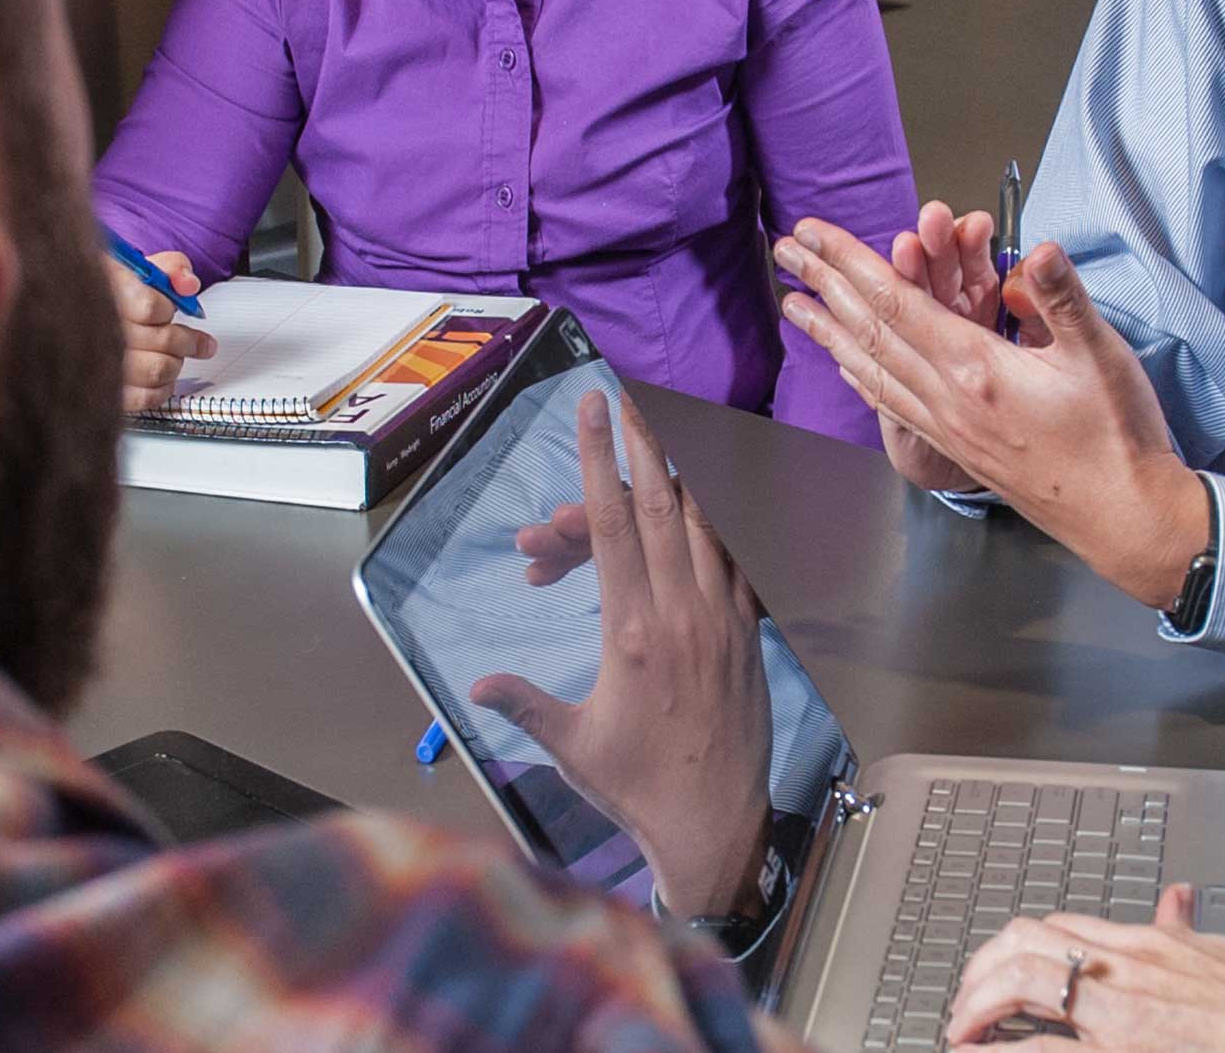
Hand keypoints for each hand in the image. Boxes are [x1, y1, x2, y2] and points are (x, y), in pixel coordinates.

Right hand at [109, 248, 209, 413]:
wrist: (66, 316)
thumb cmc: (104, 293)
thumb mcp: (134, 266)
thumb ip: (168, 268)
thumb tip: (188, 284)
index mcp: (102, 290)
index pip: (150, 307)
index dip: (169, 309)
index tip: (173, 308)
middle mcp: (96, 328)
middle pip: (160, 340)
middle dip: (186, 341)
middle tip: (197, 342)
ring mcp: (95, 362)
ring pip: (156, 371)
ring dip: (175, 364)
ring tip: (176, 357)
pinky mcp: (101, 390)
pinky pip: (142, 398)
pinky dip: (161, 389)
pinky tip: (161, 378)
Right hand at [467, 393, 777, 920]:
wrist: (714, 824)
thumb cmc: (635, 788)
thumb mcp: (570, 746)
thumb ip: (524, 705)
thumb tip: (477, 685)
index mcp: (629, 632)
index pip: (610, 524)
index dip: (598, 460)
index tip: (592, 411)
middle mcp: (680, 613)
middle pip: (661, 504)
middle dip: (641, 444)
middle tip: (624, 399)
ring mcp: (721, 620)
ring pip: (703, 525)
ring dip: (678, 478)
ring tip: (662, 437)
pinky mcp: (747, 634)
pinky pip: (734, 562)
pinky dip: (716, 527)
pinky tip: (704, 507)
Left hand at [775, 222, 1206, 606]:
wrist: (1122, 518)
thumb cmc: (1115, 439)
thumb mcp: (1101, 355)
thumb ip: (1062, 299)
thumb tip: (1039, 249)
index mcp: (975, 370)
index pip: (895, 302)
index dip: (847, 261)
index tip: (810, 233)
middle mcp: (948, 400)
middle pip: (869, 332)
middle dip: (824, 285)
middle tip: (784, 253)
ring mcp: (948, 428)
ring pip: (871, 371)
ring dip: (829, 333)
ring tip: (794, 307)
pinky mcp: (958, 448)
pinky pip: (893, 406)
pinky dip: (862, 379)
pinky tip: (848, 370)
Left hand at [942, 885, 1224, 1050]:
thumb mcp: (1223, 949)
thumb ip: (1185, 928)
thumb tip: (1175, 900)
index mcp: (1145, 945)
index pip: (1059, 926)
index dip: (1017, 943)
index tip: (1000, 963)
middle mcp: (1122, 971)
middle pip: (1024, 946)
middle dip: (982, 969)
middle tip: (966, 1000)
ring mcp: (1116, 1014)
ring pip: (1021, 984)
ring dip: (978, 1003)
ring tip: (960, 1028)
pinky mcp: (1119, 1051)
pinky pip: (1040, 1049)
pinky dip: (1001, 1050)